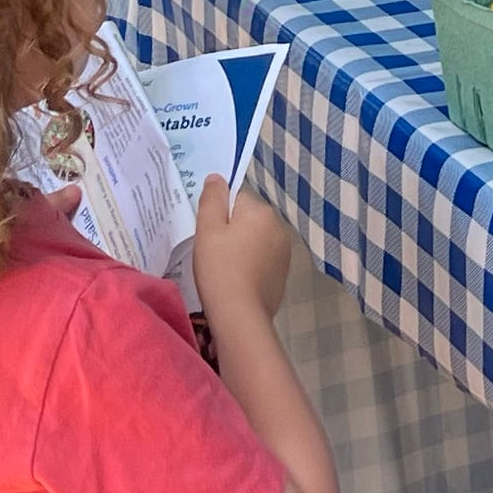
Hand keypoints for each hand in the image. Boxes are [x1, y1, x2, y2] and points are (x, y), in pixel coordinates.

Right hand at [187, 175, 292, 325]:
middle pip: (246, 219)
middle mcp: (278, 226)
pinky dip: (249, 266)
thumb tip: (217, 177)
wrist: (240, 315)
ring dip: (240, 249)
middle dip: (230, 232)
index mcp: (262, 211)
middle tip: (212, 254)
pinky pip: (260, 260)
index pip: (235, 199)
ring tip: (223, 270)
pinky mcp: (282, 273)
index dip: (217, 215)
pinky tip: (236, 281)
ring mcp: (283, 252)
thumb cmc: (220, 268)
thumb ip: (212, 199)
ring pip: (254, 240)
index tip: (208, 235)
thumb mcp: (208, 229)